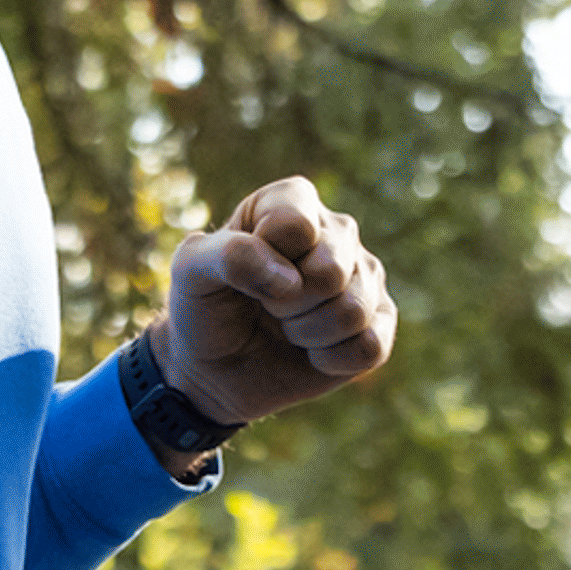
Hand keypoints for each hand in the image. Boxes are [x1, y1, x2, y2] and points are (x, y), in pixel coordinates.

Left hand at [150, 176, 396, 431]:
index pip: (295, 227)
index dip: (264, 262)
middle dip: (286, 304)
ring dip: (306, 334)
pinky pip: (371, 347)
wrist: (215, 368)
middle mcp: (337, 231)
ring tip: (287, 328)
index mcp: (291, 201)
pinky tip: (313, 352)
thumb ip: (229, 255)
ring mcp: (365, 276)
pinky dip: (331, 360)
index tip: (244, 275)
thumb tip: (291, 281)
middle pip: (329, 272)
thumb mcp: (190, 271)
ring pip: (352, 312)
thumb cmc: (205, 308)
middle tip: (267, 306)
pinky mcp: (380, 322)